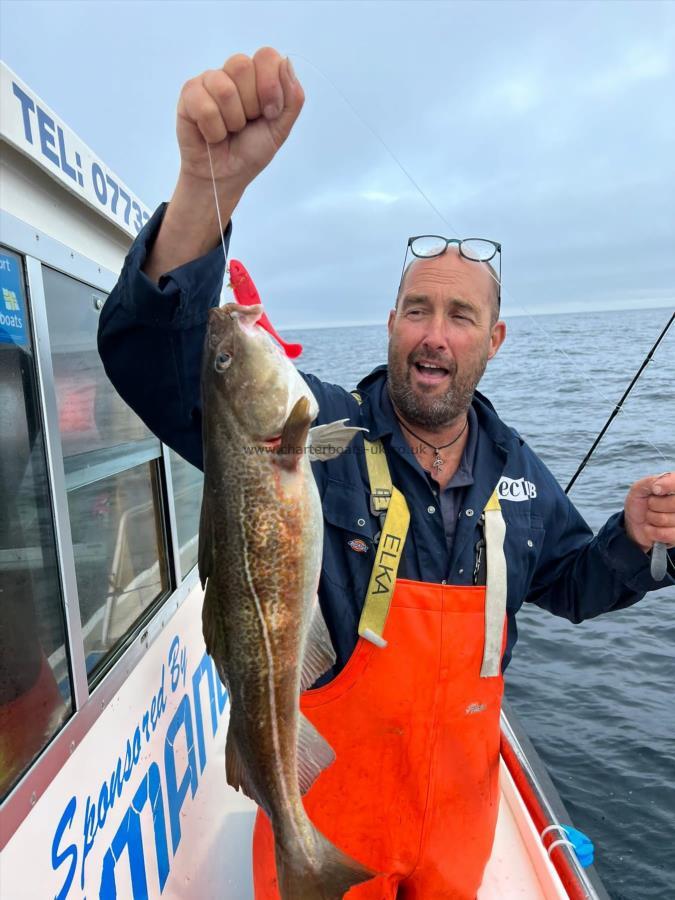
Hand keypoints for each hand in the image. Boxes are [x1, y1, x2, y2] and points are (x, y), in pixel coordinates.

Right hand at [176, 48, 303, 192]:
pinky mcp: (189, 95)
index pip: (266, 56)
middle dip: (250, 105)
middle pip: (242, 65)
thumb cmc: (251, 151)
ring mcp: (208, 81)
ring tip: (229, 130)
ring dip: (232, 121)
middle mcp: (232, 73)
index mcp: (257, 75)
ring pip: (223, 88)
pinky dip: (213, 129)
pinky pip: (204, 105)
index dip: (270, 87)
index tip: (269, 113)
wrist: (226, 176)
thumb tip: (286, 61)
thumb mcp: (281, 128)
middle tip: (246, 123)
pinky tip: (211, 134)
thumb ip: (293, 98)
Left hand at [624, 472, 674, 552]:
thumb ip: (650, 482)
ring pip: (666, 519)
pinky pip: (667, 534)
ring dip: (652, 519)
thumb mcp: (639, 488)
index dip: (669, 485)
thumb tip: (659, 486)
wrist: (634, 524)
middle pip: (673, 503)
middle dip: (654, 505)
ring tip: (651, 517)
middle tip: (650, 505)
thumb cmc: (640, 503)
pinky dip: (653, 532)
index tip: (655, 490)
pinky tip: (651, 528)